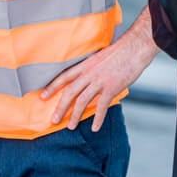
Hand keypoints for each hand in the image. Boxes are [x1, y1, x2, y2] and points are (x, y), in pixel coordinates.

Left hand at [40, 10, 159, 131]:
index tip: (42, 96)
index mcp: (85, 65)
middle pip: (69, 92)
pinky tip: (94, 128)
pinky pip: (102, 107)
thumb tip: (86, 78)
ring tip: (70, 126)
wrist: (134, 48)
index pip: (63, 77)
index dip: (52, 87)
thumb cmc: (119, 52)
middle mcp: (89, 74)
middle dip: (60, 107)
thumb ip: (91, 68)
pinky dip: (98, 119)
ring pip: (82, 101)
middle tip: (53, 120)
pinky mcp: (111, 88)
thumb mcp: (99, 57)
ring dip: (75, 115)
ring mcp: (99, 81)